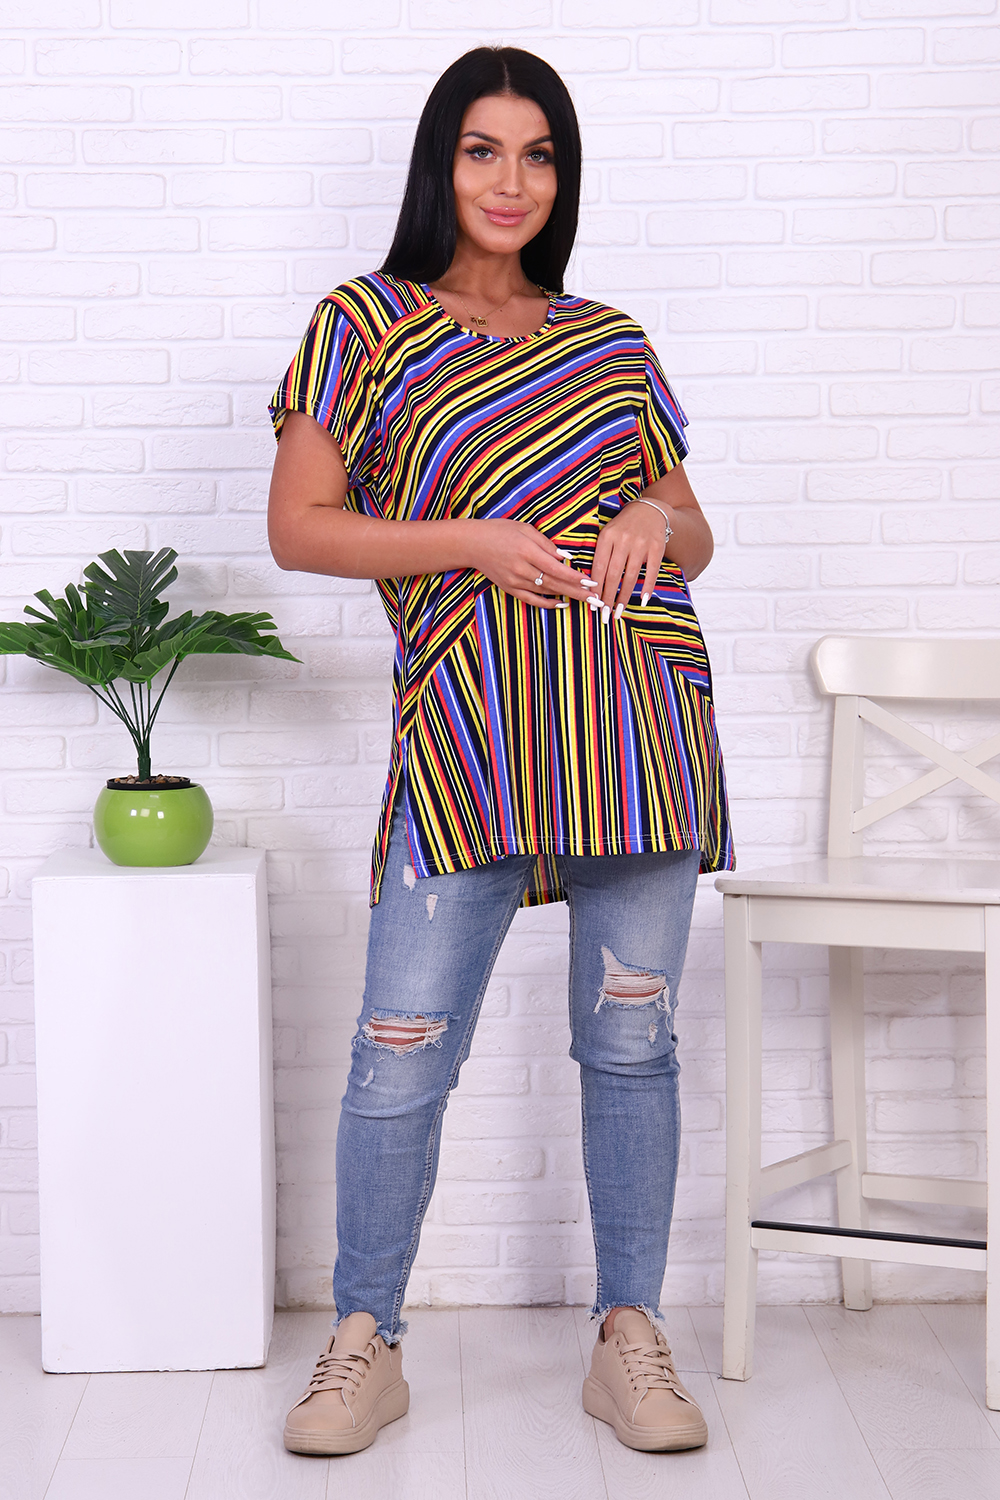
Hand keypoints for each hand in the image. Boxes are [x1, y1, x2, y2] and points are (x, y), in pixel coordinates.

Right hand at [468, 519, 597, 608]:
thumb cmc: (500, 531)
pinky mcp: (509, 589)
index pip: (557, 569)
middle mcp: (522, 569)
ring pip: (546, 592)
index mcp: (527, 551)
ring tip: (585, 600)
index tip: (592, 582)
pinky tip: (562, 604)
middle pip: (555, 584)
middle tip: (596, 599)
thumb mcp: (525, 529)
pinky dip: (548, 604)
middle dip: (578, 592)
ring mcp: (515, 581)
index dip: (576, 577)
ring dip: (567, 597)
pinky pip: (532, 600)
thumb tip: (565, 558)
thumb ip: (546, 545)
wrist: (472, 544)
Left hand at [589, 501, 669, 616]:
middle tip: (604, 614)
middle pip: (613, 574)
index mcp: (607, 537)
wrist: (649, 509)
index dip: (595, 587)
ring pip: (631, 576)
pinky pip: (652, 571)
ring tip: (619, 611)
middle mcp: (623, 540)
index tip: (592, 603)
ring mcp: (641, 544)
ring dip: (624, 596)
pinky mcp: (657, 547)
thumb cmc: (623, 526)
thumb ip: (600, 554)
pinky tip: (642, 600)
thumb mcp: (607, 534)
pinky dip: (647, 587)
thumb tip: (590, 583)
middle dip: (608, 597)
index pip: (599, 567)